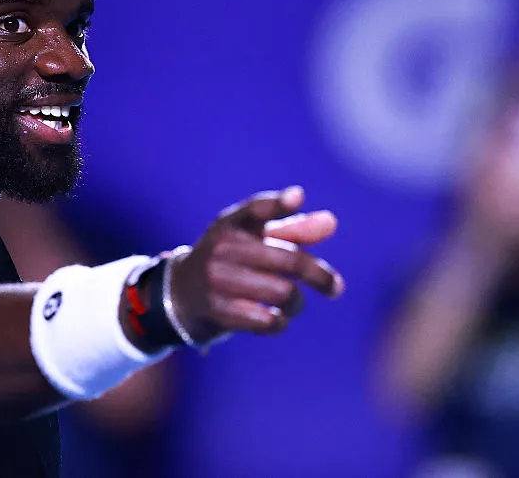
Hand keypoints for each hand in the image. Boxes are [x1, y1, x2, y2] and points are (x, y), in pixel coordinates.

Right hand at [167, 186, 342, 343]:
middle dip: (319, 276)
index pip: (256, 209)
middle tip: (335, 287)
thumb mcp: (254, 239)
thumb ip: (294, 230)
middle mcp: (221, 247)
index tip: (297, 197)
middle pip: (289, 261)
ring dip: (297, 303)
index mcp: (230, 223)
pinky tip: (275, 317)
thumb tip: (331, 222)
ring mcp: (217, 279)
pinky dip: (280, 321)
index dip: (278, 203)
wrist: (182, 293)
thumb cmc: (231, 260)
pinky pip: (268, 320)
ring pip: (283, 293)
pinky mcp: (217, 311)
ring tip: (293, 303)